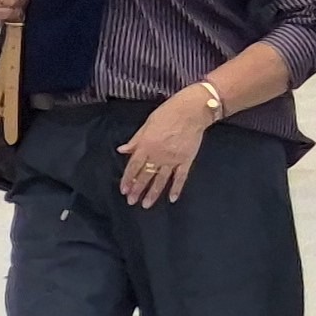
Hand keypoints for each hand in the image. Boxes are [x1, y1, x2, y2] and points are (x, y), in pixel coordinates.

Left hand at [118, 90, 212, 209]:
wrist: (193, 110)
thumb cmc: (168, 113)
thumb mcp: (147, 124)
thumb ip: (136, 140)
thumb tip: (122, 150)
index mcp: (146, 145)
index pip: (134, 166)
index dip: (128, 179)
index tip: (124, 190)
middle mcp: (158, 155)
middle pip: (145, 176)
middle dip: (138, 189)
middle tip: (132, 201)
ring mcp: (173, 159)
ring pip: (161, 179)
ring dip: (153, 193)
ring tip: (146, 204)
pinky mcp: (186, 160)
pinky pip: (181, 177)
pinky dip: (176, 188)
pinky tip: (172, 198)